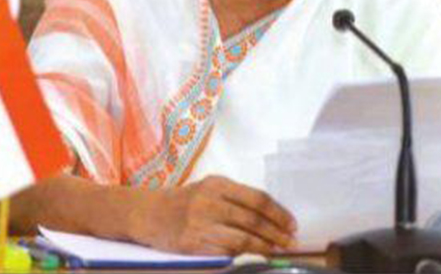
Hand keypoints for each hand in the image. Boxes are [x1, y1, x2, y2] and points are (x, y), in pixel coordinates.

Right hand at [128, 175, 297, 254]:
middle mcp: (209, 202)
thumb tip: (271, 216)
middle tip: (291, 241)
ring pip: (242, 238)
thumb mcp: (209, 189)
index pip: (257, 198)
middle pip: (253, 219)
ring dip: (264, 246)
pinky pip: (225, 251)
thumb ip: (236, 198)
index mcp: (217, 184)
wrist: (148, 213)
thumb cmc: (185, 201)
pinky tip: (256, 257)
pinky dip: (245, 255)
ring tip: (277, 250)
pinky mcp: (192, 244)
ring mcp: (200, 224)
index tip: (292, 224)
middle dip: (276, 232)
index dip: (278, 213)